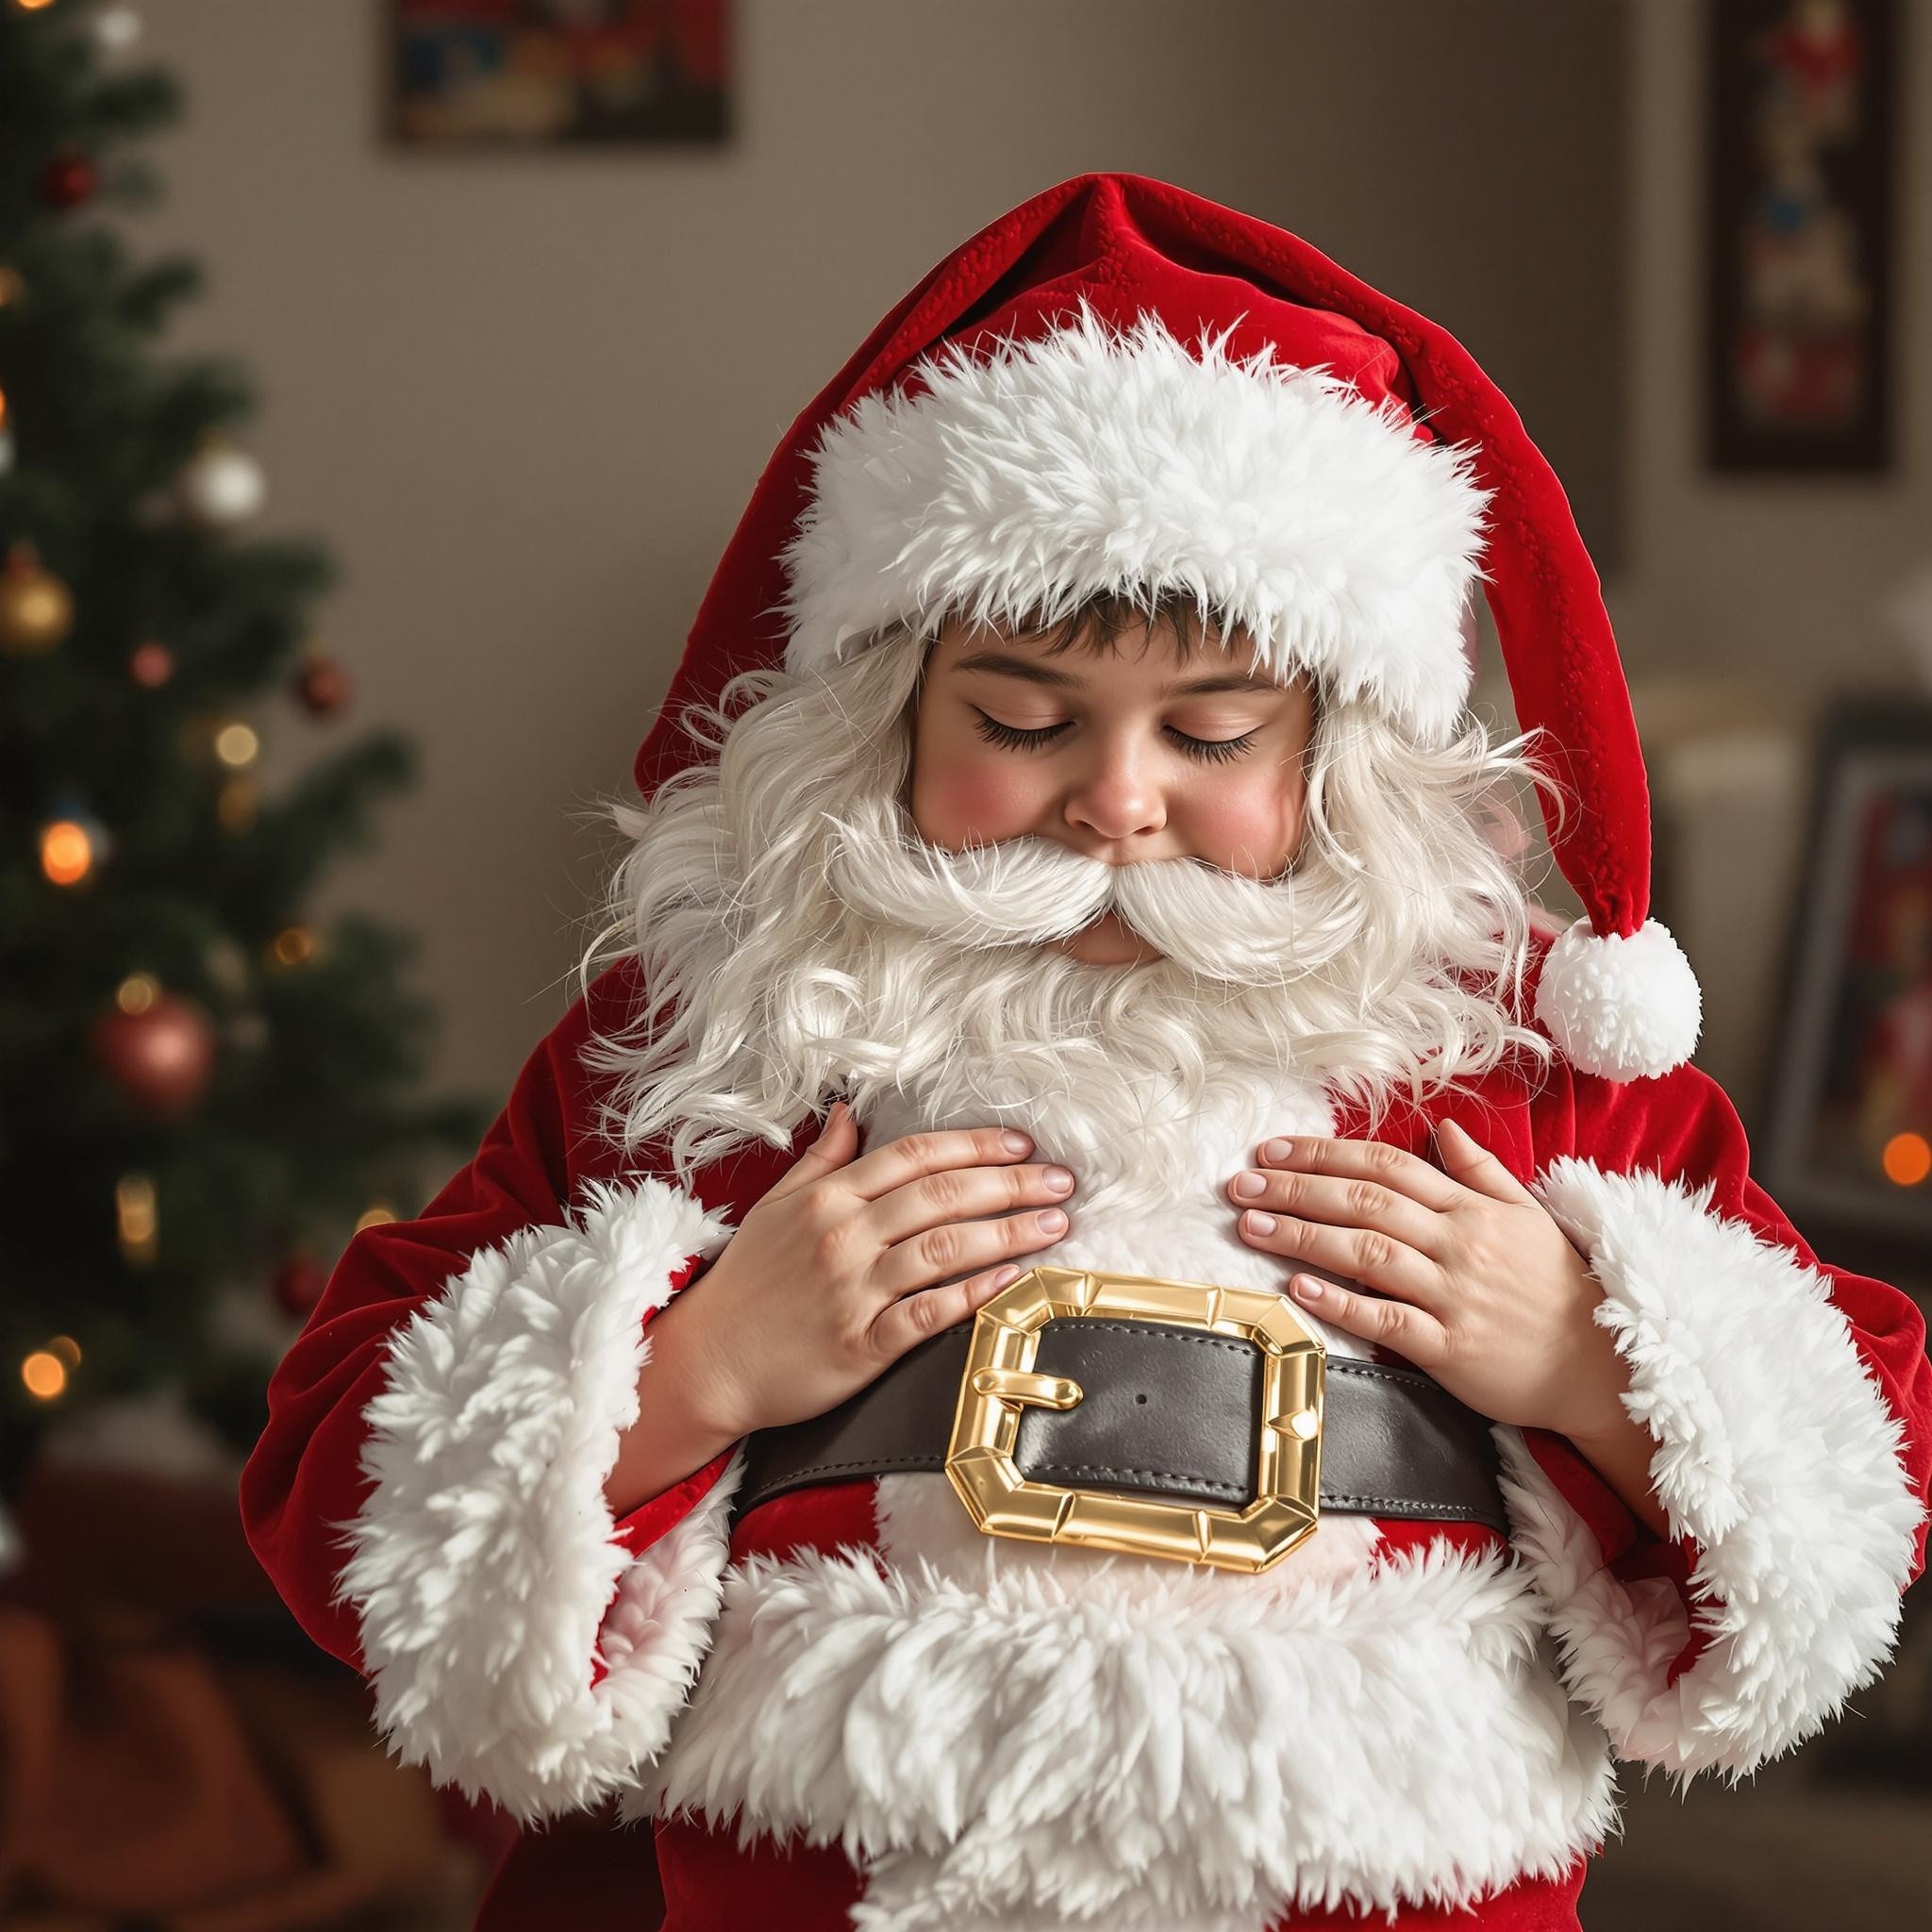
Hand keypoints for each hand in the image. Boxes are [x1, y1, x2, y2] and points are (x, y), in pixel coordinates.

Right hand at [674, 1102, 1077, 1436]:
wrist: (706, 1362)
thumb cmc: (745, 1285)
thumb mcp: (775, 1207)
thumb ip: (821, 1160)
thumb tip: (851, 1112)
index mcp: (826, 1198)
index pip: (913, 1156)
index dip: (973, 1146)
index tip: (1022, 1145)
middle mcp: (842, 1237)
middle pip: (940, 1196)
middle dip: (1010, 1184)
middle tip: (1061, 1180)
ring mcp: (852, 1291)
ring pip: (943, 1249)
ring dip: (1007, 1233)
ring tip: (1054, 1225)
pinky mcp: (859, 1345)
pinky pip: (927, 1314)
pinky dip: (973, 1296)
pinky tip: (1012, 1282)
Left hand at [1226, 1120, 1633, 1438]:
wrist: (1601, 1365)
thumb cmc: (1558, 1287)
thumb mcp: (1527, 1215)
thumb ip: (1479, 1171)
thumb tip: (1442, 1128)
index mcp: (1470, 1208)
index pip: (1386, 1165)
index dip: (1324, 1153)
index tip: (1272, 1150)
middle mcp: (1458, 1244)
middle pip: (1364, 1202)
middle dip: (1296, 1188)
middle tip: (1241, 1185)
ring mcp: (1454, 1296)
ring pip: (1367, 1254)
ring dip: (1303, 1237)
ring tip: (1252, 1226)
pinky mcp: (1451, 1348)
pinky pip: (1387, 1320)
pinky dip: (1341, 1303)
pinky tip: (1299, 1289)